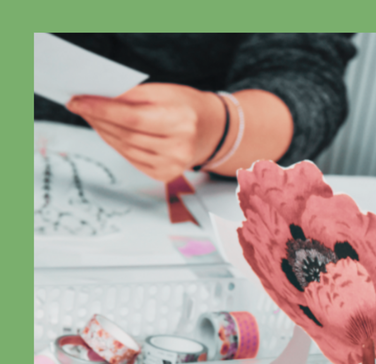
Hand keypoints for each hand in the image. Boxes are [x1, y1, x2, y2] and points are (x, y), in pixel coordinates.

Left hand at [66, 83, 225, 181]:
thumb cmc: (186, 107)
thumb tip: (95, 99)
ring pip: (125, 148)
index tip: (78, 102)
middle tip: (80, 106)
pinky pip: (131, 158)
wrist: (212, 130)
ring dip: (103, 131)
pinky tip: (110, 132)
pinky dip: (115, 144)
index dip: (102, 110)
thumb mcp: (163, 92)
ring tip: (92, 117)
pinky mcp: (165, 174)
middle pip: (126, 134)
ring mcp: (173, 165)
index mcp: (182, 122)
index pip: (133, 118)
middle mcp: (180, 148)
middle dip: (98, 119)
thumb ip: (131, 95)